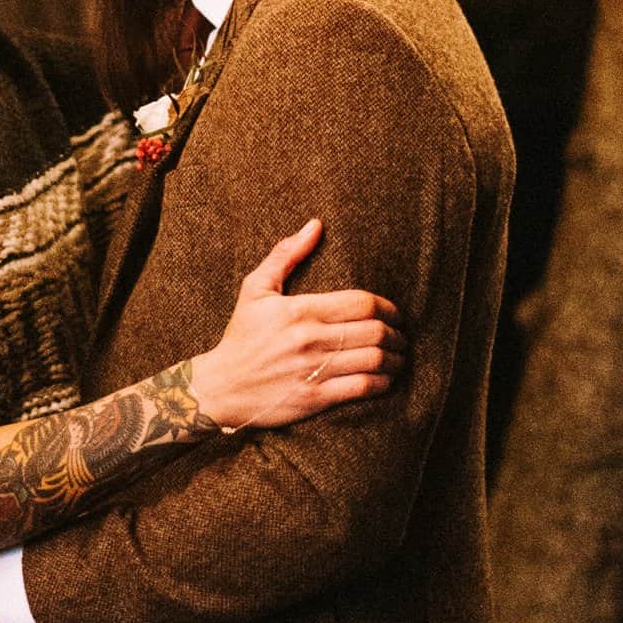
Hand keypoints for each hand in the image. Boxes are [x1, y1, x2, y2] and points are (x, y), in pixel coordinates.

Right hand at [190, 220, 404, 430]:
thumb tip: (316, 224)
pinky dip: (382, 382)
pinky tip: (385, 378)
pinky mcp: (315, 398)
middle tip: (401, 335)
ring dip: (395, 358)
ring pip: (373, 360)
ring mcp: (313, 370)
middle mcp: (309, 339)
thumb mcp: (255, 289)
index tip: (395, 312)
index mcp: (299, 310)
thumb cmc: (241, 336)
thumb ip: (286, 255)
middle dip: (397, 333)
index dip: (388, 307)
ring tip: (399, 357)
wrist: (221, 387)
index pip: (361, 302)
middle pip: (374, 331)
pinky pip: (362, 388)